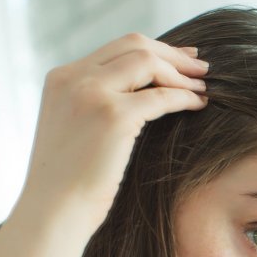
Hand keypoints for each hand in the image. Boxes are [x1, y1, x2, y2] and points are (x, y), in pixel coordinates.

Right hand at [19, 33, 208, 232]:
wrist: (53, 211)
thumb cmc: (69, 183)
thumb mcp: (75, 131)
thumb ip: (95, 105)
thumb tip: (140, 96)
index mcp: (61, 79)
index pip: (115, 48)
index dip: (154, 50)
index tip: (180, 60)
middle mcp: (73, 78)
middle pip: (134, 45)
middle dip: (173, 54)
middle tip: (201, 67)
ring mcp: (91, 94)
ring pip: (148, 62)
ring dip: (181, 73)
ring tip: (203, 87)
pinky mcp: (113, 116)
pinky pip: (161, 96)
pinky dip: (185, 96)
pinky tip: (199, 105)